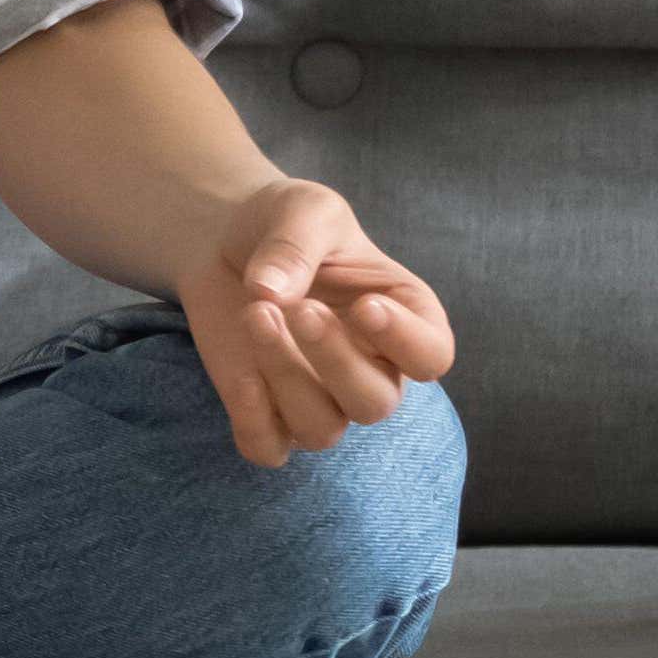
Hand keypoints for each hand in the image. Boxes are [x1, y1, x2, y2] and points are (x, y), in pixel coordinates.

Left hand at [174, 179, 453, 469]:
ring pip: (322, 428)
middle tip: (301, 309)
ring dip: (287, 378)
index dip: (407, 342)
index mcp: (403, 317)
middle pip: (376, 402)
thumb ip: (295, 244)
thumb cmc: (285, 223)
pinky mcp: (266, 411)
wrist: (224, 236)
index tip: (366, 306)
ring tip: (256, 312)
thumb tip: (270, 291)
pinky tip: (242, 373)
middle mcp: (370, 367)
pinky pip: (268, 447)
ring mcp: (319, 397)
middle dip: (337, 361)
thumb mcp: (301, 209)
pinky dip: (254, 421)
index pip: (433, 355)